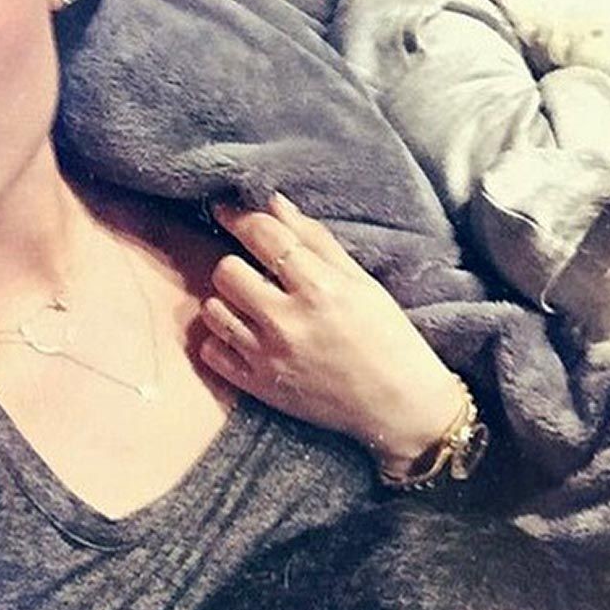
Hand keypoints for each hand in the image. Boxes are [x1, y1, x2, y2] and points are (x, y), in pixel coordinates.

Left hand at [201, 194, 469, 472]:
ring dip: (227, 301)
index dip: (239, 216)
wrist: (398, 405)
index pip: (261, 235)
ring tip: (250, 306)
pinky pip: (212, 351)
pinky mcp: (258, 387)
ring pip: (213, 310)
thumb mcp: (361, 282)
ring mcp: (268, 356)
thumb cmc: (387, 337)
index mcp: (319, 288)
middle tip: (255, 273)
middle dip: (237, 264)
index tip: (226, 210)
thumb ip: (315, 240)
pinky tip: (243, 336)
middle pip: (226, 271)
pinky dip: (221, 340)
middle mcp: (287, 321)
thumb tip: (274, 204)